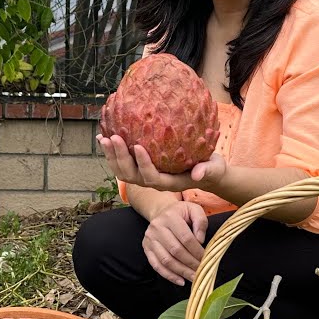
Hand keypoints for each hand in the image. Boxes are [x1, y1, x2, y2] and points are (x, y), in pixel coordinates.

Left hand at [98, 134, 227, 192]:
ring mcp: (146, 175)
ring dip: (112, 156)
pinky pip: (123, 162)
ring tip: (104, 137)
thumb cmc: (210, 169)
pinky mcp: (142, 168)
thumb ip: (208, 171)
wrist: (206, 172)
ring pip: (123, 171)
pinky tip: (104, 135)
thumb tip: (198, 174)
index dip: (143, 164)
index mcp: (169, 183)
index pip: (152, 177)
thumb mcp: (214, 169)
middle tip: (114, 137)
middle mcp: (154, 181)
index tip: (138, 146)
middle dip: (121, 157)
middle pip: (131, 175)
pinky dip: (113, 151)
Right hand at [142, 201, 207, 285]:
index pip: (185, 238)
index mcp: (170, 217)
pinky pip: (156, 265)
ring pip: (166, 260)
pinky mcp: (146, 248)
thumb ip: (201, 222)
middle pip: (175, 250)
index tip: (206, 259)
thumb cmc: (181, 213)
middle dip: (190, 264)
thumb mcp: (194, 210)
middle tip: (202, 272)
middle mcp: (157, 227)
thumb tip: (200, 241)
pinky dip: (169, 275)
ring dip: (181, 272)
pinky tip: (180, 281)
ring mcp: (150, 239)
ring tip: (193, 278)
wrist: (162, 212)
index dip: (196, 251)